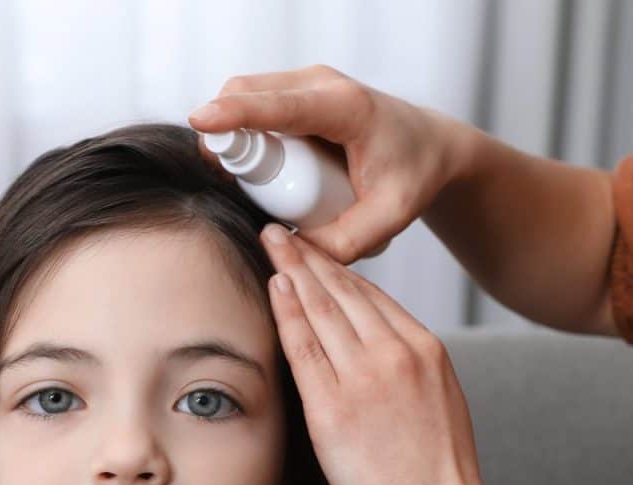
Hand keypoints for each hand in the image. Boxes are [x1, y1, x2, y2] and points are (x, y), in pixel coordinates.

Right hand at [189, 64, 474, 264]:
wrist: (431, 147)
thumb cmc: (415, 175)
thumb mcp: (391, 216)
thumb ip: (346, 242)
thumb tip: (292, 253)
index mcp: (346, 108)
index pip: (279, 106)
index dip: (236, 112)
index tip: (200, 121)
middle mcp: (321, 85)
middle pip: (247, 94)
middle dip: (225, 134)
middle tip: (233, 185)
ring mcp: (306, 84)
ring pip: (244, 96)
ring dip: (234, 135)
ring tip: (258, 182)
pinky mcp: (296, 92)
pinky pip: (254, 104)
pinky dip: (245, 131)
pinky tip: (263, 167)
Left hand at [259, 222, 490, 484]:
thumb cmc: (439, 475)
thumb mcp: (440, 402)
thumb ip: (410, 369)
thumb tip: (380, 350)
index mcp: (426, 349)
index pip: (374, 296)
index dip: (339, 270)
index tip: (318, 252)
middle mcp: (396, 352)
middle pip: (345, 291)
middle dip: (312, 257)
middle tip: (284, 230)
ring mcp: (364, 377)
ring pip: (323, 308)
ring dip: (294, 270)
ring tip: (272, 242)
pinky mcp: (334, 407)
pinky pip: (304, 346)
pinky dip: (288, 311)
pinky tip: (274, 285)